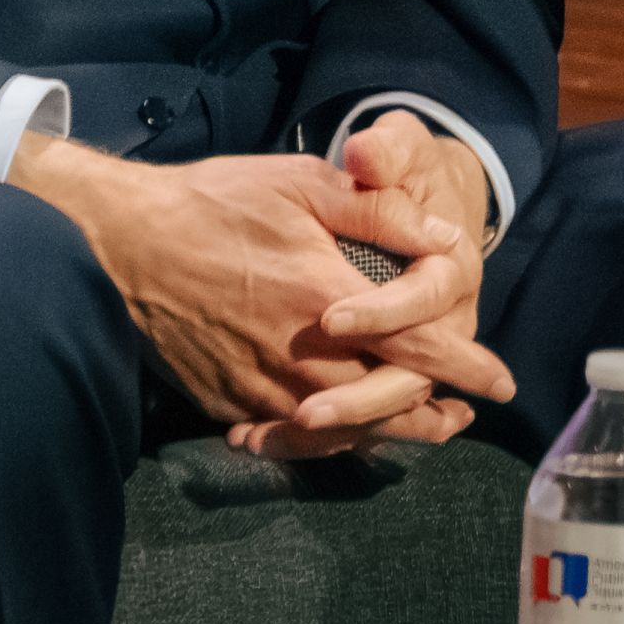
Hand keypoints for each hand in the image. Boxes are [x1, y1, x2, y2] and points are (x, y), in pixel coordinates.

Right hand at [12, 139, 510, 458]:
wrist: (121, 243)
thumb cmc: (214, 202)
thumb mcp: (301, 183)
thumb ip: (376, 208)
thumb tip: (440, 234)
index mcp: (327, 296)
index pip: (418, 344)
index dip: (467, 365)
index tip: (503, 383)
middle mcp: (300, 355)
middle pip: (387, 404)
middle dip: (433, 414)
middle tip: (464, 418)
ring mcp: (261, 387)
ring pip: (342, 429)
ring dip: (385, 432)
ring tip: (420, 429)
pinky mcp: (228, 403)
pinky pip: (289, 435)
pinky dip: (325, 439)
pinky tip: (340, 430)